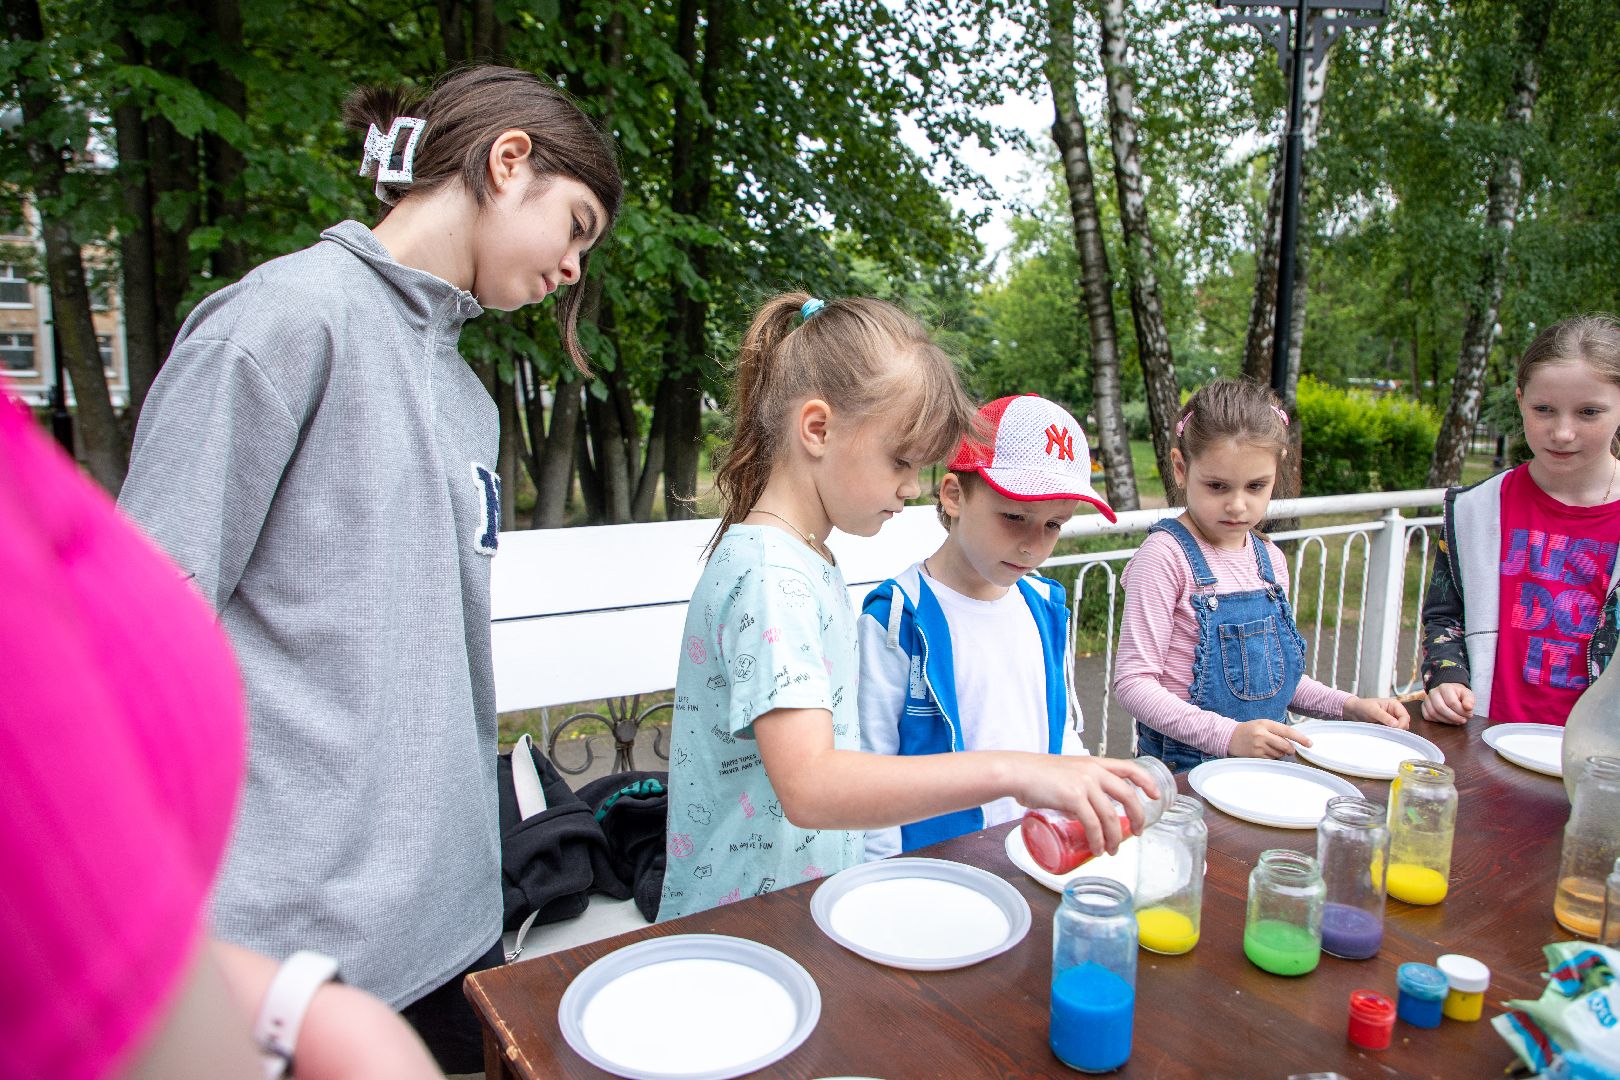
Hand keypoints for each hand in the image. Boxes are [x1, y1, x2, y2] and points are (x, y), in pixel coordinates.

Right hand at [1017, 757, 1158, 859]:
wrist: (1017, 772)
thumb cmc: (1036, 774)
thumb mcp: (1067, 772)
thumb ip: (1081, 785)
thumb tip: (1085, 809)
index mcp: (1094, 763)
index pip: (1129, 768)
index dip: (1147, 782)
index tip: (1156, 795)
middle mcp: (1093, 771)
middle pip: (1128, 796)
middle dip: (1137, 818)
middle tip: (1137, 832)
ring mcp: (1084, 783)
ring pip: (1111, 816)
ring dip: (1115, 837)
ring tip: (1111, 850)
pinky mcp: (1073, 798)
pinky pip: (1093, 825)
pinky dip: (1097, 840)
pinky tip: (1096, 849)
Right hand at [1228, 719, 1310, 758]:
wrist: (1229, 736)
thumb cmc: (1249, 730)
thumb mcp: (1262, 724)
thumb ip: (1277, 731)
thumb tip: (1293, 743)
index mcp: (1265, 724)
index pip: (1287, 731)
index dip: (1300, 738)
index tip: (1310, 744)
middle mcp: (1262, 734)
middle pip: (1285, 745)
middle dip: (1290, 749)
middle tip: (1290, 750)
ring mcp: (1258, 746)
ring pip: (1279, 754)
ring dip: (1279, 753)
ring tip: (1269, 748)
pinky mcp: (1255, 755)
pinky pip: (1271, 760)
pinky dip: (1272, 758)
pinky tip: (1264, 753)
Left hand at [1344, 695, 1409, 729]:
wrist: (1354, 711)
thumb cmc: (1363, 707)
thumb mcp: (1372, 710)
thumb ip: (1384, 716)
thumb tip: (1396, 724)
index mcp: (1395, 705)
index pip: (1405, 717)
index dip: (1401, 724)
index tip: (1394, 730)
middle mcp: (1396, 712)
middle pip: (1405, 724)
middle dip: (1398, 729)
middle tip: (1387, 732)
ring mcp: (1393, 719)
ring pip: (1400, 729)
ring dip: (1393, 732)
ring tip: (1382, 731)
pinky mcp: (1388, 726)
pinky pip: (1393, 732)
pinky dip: (1389, 734)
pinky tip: (1382, 733)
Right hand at [1421, 683, 1473, 724]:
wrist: (1450, 693)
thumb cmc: (1459, 695)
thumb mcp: (1468, 695)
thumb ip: (1469, 700)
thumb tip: (1468, 708)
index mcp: (1444, 687)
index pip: (1451, 702)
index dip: (1461, 711)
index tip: (1469, 715)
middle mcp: (1433, 692)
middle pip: (1441, 708)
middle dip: (1454, 717)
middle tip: (1463, 720)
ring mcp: (1427, 699)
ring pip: (1433, 713)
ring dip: (1447, 720)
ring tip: (1456, 721)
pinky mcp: (1424, 707)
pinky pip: (1428, 716)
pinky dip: (1438, 721)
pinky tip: (1447, 720)